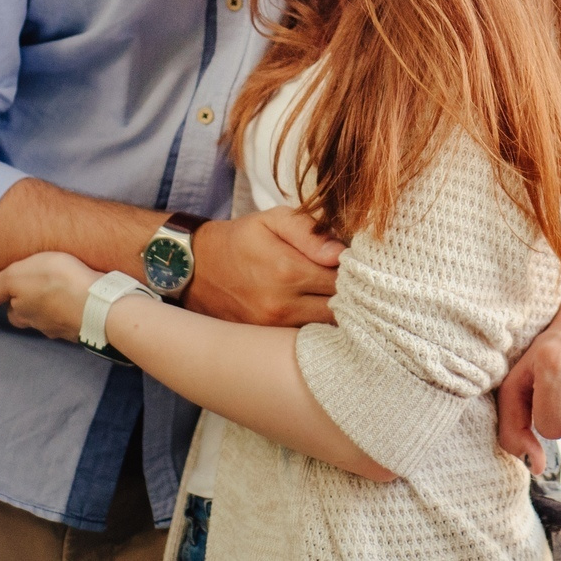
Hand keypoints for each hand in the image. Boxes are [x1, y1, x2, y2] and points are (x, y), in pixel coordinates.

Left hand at [0, 251, 102, 341]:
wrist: (98, 305)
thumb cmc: (56, 283)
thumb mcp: (19, 275)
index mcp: (22, 313)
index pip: (11, 309)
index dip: (13, 295)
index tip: (20, 282)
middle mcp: (40, 326)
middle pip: (31, 316)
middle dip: (34, 305)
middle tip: (43, 285)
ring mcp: (64, 329)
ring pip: (54, 318)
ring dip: (56, 306)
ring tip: (64, 290)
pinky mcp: (86, 326)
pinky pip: (75, 317)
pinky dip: (75, 310)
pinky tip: (82, 300)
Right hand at [184, 206, 344, 326]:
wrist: (197, 269)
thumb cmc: (241, 239)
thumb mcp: (273, 220)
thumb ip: (309, 231)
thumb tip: (340, 252)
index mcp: (288, 270)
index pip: (344, 279)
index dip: (359, 272)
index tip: (363, 264)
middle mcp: (282, 305)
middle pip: (340, 309)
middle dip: (354, 296)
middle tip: (357, 282)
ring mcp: (273, 328)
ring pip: (325, 328)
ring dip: (339, 315)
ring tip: (342, 297)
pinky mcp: (267, 340)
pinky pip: (306, 339)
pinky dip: (319, 328)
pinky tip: (322, 313)